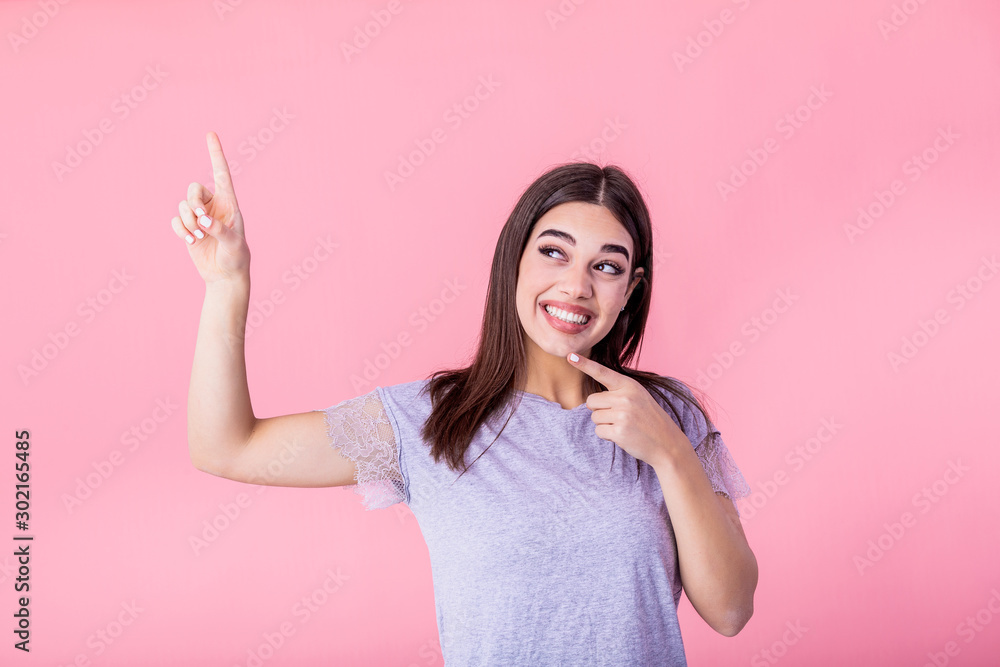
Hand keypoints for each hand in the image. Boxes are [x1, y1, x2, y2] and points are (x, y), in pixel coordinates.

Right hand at [170, 131, 250, 284]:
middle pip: (193, 189)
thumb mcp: (233, 244)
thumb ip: (220, 230)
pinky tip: (190, 241)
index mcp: (229, 203)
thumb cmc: (236, 258)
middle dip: (192, 202)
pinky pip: (176, 220)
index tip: (210, 133)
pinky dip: (180, 229)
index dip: (215, 154)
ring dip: (187, 221)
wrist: (224, 275)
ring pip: (182, 205)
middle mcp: (212, 205)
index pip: (221, 174)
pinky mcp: (188, 228)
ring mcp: (198, 216)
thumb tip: (204, 219)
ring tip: (199, 237)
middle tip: (200, 221)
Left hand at [569, 352, 687, 468]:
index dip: (584, 364)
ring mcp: (623, 414)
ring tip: (624, 425)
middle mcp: (625, 397)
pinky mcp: (619, 431)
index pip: (602, 372)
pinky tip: (623, 435)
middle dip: (600, 410)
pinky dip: (607, 435)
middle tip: (620, 416)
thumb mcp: (639, 397)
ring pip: (594, 417)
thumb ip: (618, 392)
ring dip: (605, 424)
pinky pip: (599, 431)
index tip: (570, 356)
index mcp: (629, 385)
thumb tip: (591, 399)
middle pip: (591, 401)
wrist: (667, 443)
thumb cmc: (649, 419)